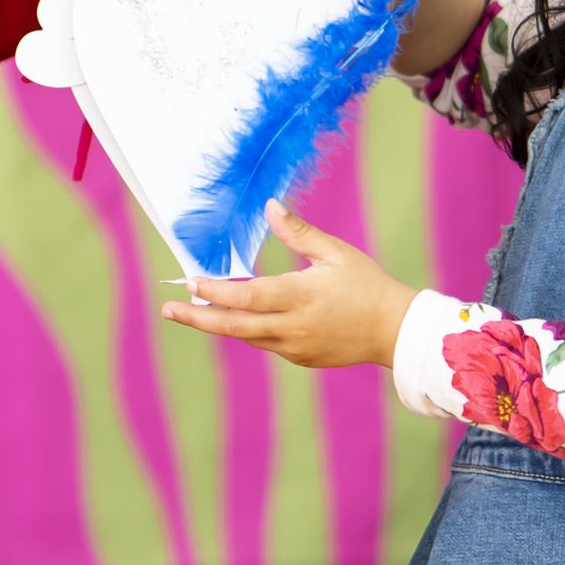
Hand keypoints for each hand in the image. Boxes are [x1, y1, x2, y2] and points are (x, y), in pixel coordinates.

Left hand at [160, 202, 418, 369]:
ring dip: (219, 324)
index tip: (190, 282)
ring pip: (246, 336)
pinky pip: (265, 343)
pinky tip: (235, 318)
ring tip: (192, 311)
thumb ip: (298, 232)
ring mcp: (295, 347)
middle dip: (197, 318)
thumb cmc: (367, 286)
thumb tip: (270, 206)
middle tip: (168, 309)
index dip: (214, 291)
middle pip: (234, 325)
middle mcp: (292, 326)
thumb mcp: (335, 253)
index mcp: (299, 296)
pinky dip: (247, 330)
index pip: (246, 296)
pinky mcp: (300, 358)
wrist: (396, 331)